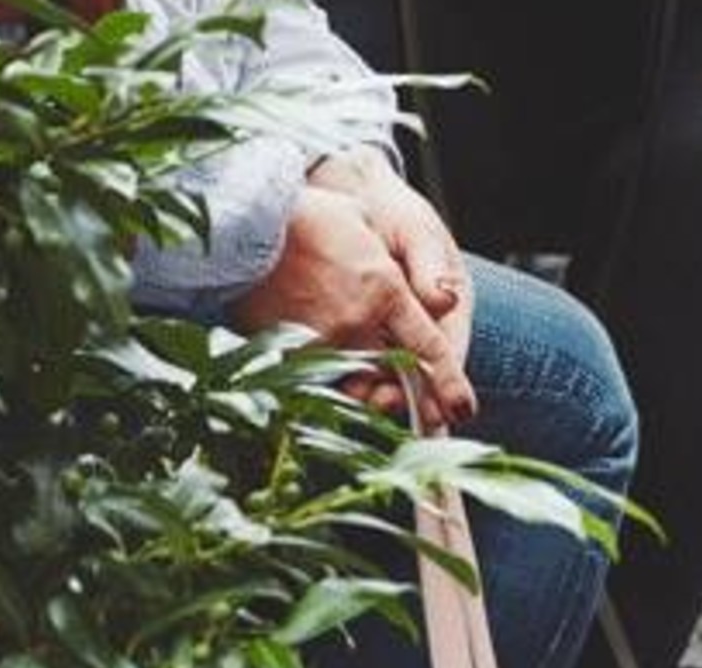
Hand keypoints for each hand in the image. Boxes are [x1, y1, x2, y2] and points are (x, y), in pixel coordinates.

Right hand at [230, 184, 477, 426]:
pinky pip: (319, 385)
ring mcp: (319, 340)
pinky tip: (342, 393)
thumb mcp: (366, 221)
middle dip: (414, 400)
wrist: (237, 222)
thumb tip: (447, 299)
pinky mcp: (286, 352)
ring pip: (360, 388)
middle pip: (397, 377)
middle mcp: (355, 322)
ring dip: (375, 399)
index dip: (449, 383)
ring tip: (386, 406)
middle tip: (430, 418)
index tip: (463, 409)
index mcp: (382, 289)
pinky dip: (335, 392)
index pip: (427, 348)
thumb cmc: (303, 215)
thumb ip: (407, 259)